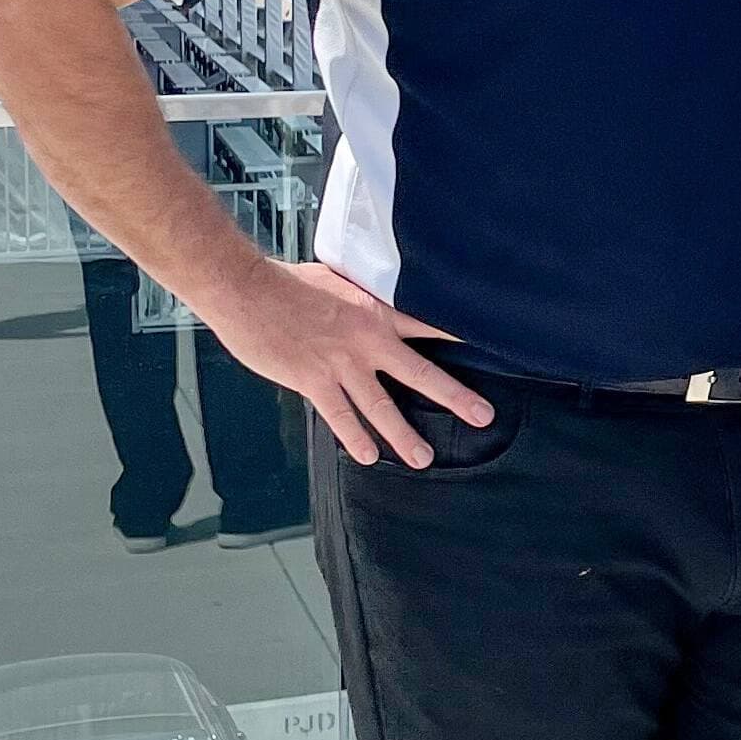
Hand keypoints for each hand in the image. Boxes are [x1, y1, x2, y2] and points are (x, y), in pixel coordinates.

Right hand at [204, 258, 493, 468]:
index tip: (493, 346)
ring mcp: (341, 363)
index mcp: (375, 311)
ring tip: (423, 458)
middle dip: (455, 397)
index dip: (460, 336)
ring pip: (381, 406)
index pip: (429, 325)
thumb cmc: (288, 282)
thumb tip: (373, 302)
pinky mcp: (313, 379)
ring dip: (403, 435)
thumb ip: (361, 299)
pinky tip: (368, 457)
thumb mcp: (338, 281)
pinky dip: (354, 438)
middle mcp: (367, 339)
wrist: (247, 290)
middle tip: (482, 416)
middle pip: (420, 373)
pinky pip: (340, 416)